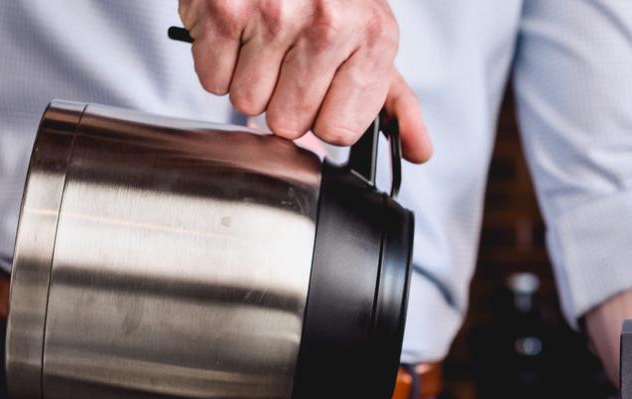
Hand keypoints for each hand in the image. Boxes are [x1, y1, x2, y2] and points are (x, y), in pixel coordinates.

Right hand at [178, 0, 431, 160]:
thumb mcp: (371, 39)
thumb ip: (395, 101)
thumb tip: (418, 151)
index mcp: (372, 37)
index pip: (338, 131)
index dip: (322, 116)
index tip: (321, 89)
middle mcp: (328, 25)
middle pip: (288, 123)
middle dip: (282, 99)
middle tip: (286, 59)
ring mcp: (274, 15)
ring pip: (247, 103)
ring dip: (248, 81)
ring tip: (261, 42)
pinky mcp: (225, 9)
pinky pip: (213, 78)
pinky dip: (218, 62)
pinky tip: (237, 33)